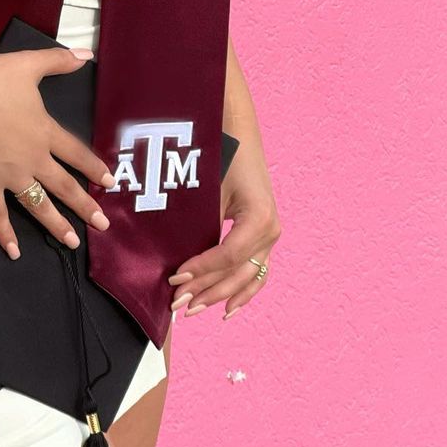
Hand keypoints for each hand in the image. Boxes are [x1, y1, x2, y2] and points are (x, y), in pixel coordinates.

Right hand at [0, 45, 114, 260]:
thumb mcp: (30, 65)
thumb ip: (59, 61)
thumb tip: (86, 55)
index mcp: (45, 132)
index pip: (77, 154)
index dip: (94, 168)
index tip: (110, 183)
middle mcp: (34, 159)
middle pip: (64, 186)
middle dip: (85, 206)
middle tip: (103, 225)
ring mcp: (11, 176)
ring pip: (39, 205)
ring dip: (56, 224)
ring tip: (72, 241)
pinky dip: (6, 234)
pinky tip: (15, 252)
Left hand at [167, 142, 281, 319]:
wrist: (240, 137)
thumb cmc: (223, 158)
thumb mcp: (211, 189)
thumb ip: (202, 224)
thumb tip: (179, 259)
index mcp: (259, 217)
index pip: (228, 255)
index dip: (203, 270)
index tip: (176, 278)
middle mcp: (270, 231)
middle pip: (238, 272)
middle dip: (206, 290)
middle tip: (177, 304)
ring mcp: (271, 236)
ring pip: (247, 277)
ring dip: (220, 295)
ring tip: (193, 310)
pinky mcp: (265, 238)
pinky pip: (257, 272)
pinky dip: (243, 292)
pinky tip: (227, 310)